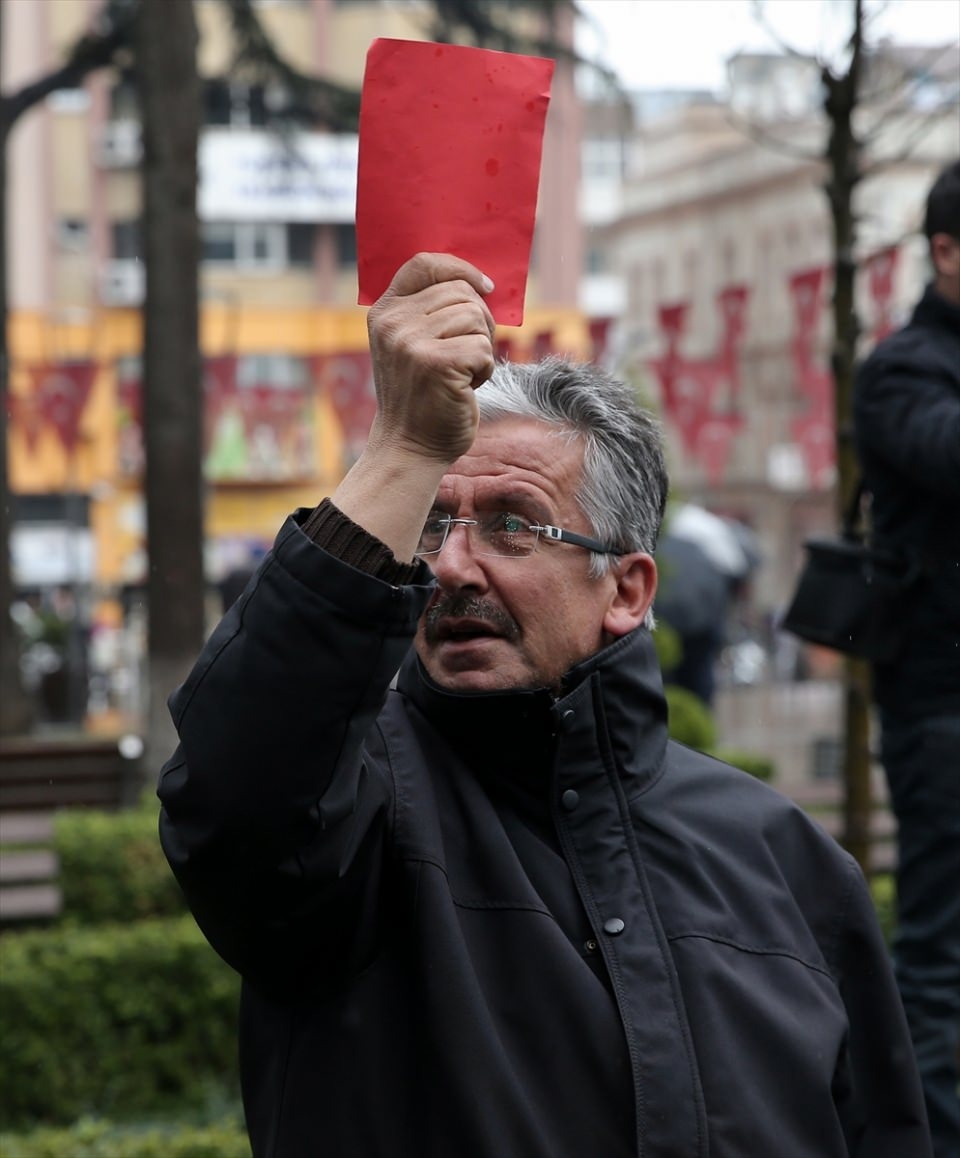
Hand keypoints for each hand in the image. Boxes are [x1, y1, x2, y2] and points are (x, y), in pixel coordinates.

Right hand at [366, 253, 496, 465]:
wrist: (410, 446)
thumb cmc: (422, 396)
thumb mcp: (412, 345)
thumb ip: (431, 312)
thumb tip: (481, 283)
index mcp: (385, 312)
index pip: (425, 264)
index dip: (461, 268)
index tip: (486, 287)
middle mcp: (394, 323)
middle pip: (462, 292)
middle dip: (479, 321)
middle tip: (468, 354)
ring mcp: (412, 343)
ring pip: (476, 318)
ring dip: (481, 348)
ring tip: (461, 372)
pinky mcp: (437, 363)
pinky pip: (483, 348)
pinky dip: (485, 369)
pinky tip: (466, 387)